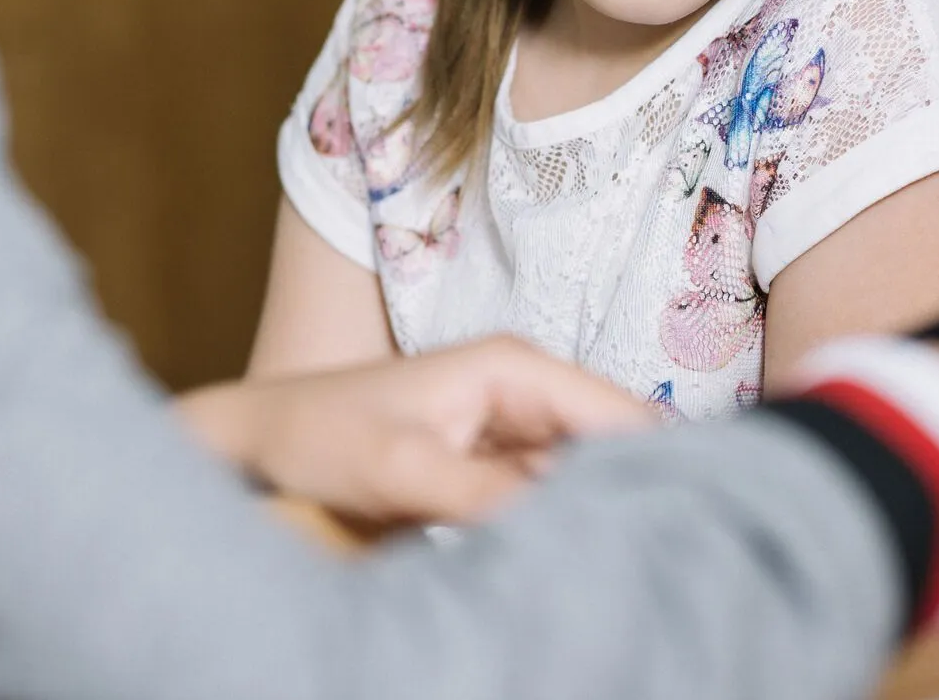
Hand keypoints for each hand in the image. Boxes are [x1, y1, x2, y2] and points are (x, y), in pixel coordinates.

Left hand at [180, 336, 654, 526]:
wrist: (256, 446)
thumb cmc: (316, 437)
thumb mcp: (401, 469)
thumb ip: (486, 494)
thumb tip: (574, 523)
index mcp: (514, 369)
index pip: (624, 417)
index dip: (662, 469)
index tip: (683, 528)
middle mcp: (525, 393)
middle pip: (616, 449)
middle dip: (635, 499)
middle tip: (656, 562)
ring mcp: (512, 433)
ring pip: (588, 481)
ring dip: (599, 520)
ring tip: (623, 569)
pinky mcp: (494, 473)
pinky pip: (551, 503)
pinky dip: (564, 533)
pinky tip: (572, 569)